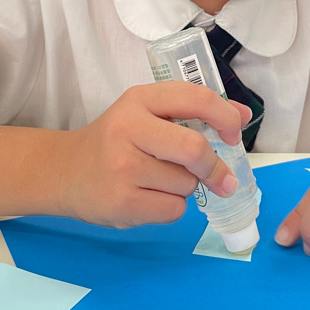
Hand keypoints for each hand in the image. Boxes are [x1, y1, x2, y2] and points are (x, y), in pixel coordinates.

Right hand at [58, 82, 251, 227]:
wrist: (65, 171)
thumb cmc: (116, 140)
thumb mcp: (148, 113)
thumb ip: (194, 111)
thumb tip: (244, 116)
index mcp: (140, 99)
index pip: (197, 99)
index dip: (226, 118)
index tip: (234, 135)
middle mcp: (128, 128)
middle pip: (194, 149)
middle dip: (214, 167)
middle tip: (222, 178)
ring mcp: (122, 168)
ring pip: (186, 184)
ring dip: (186, 187)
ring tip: (159, 181)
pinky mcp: (121, 203)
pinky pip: (174, 210)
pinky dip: (171, 208)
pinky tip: (148, 197)